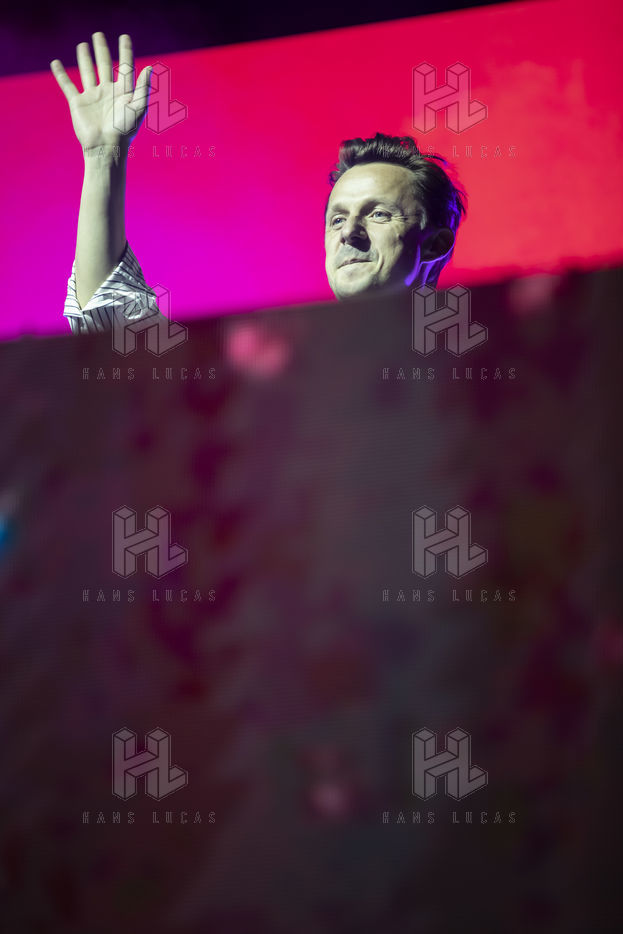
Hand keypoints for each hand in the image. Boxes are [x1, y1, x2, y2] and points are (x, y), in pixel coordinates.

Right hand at [50, 32, 151, 152]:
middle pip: (104, 65)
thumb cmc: (124, 131)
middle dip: (102, 50)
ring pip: (87, 72)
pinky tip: (56, 64)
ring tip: (82, 45)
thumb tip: (149, 68)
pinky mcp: (78, 103)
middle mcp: (108, 92)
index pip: (125, 67)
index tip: (124, 37)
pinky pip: (67, 86)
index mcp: (123, 92)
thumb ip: (144, 88)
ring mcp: (92, 97)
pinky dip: (61, 75)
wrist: (106, 148)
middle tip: (98, 35)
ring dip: (84, 58)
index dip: (126, 51)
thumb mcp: (138, 108)